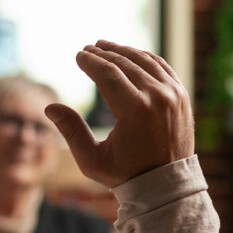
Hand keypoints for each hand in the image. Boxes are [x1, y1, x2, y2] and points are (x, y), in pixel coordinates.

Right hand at [44, 40, 194, 187]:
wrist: (166, 185)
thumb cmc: (126, 174)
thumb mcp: (92, 160)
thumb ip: (71, 131)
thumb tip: (50, 107)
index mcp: (136, 110)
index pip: (108, 73)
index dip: (90, 62)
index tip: (78, 55)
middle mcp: (158, 97)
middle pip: (125, 63)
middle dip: (104, 53)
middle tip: (89, 49)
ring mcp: (174, 95)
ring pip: (145, 61)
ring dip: (123, 51)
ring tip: (106, 47)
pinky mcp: (182, 96)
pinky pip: (162, 67)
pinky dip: (145, 58)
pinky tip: (131, 56)